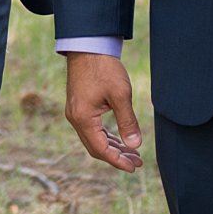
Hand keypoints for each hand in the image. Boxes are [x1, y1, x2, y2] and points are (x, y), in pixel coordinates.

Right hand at [63, 52, 144, 171]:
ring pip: (94, 139)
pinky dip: (106, 136)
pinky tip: (119, 138)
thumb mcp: (121, 95)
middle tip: (137, 162)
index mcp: (83, 118)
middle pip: (95, 147)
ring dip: (112, 147)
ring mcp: (75, 112)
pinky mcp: (79, 106)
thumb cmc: (104, 68)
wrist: (88, 46)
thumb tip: (135, 146)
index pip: (101, 149)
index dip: (118, 161)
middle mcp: (75, 118)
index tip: (134, 167)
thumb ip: (127, 122)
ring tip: (132, 153)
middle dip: (116, 157)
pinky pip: (92, 129)